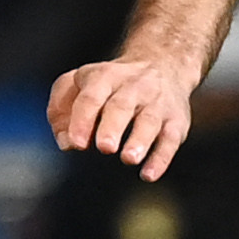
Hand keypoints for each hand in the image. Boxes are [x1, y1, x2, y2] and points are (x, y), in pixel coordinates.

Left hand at [49, 54, 194, 179]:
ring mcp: (157, 103)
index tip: (76, 143)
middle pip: (120, 106)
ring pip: (149, 121)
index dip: (82, 120)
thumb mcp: (78, 82)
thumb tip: (66, 142)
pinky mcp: (177, 120)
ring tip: (128, 159)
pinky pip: (171, 139)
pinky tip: (149, 174)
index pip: (91, 97)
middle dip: (112, 127)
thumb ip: (61, 110)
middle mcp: (132, 87)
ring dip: (140, 141)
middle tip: (104, 148)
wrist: (161, 64)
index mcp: (103, 77)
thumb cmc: (108, 84)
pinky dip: (161, 158)